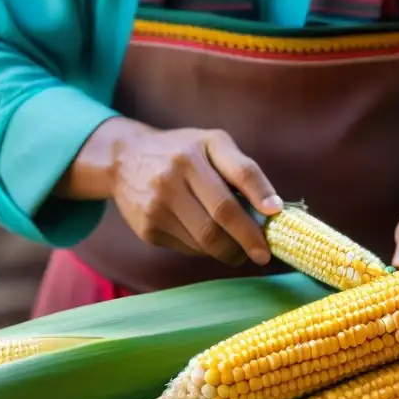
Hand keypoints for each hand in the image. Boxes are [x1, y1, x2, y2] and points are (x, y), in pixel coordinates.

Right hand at [110, 126, 282, 265]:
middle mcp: (173, 176)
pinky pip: (188, 248)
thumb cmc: (182, 151)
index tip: (275, 215)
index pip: (238, 174)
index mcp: (195, 152)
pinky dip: (205, 249)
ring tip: (238, 248)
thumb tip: (273, 209)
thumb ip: (243, 170)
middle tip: (263, 254)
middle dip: (248, 240)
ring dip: (229, 249)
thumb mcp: (211, 144)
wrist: (123, 160)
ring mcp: (157, 205)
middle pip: (221, 217)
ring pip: (205, 240)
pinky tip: (205, 238)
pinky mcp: (147, 229)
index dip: (260, 195)